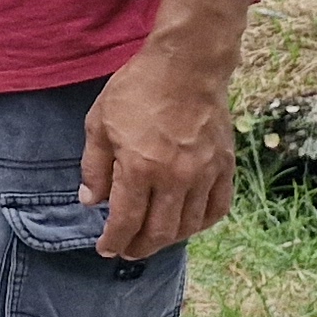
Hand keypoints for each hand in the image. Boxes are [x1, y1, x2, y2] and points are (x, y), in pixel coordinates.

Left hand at [80, 38, 236, 258]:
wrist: (186, 65)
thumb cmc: (137, 90)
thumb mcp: (99, 124)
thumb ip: (94, 167)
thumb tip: (91, 202)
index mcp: (139, 167)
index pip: (126, 221)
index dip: (115, 240)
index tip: (105, 249)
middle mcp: (175, 177)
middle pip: (160, 231)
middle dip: (140, 247)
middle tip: (127, 251)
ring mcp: (205, 173)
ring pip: (189, 225)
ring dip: (169, 239)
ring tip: (152, 240)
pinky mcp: (225, 165)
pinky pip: (218, 207)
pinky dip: (201, 223)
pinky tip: (187, 224)